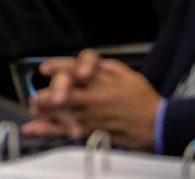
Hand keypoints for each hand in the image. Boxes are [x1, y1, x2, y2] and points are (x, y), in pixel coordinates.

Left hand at [25, 50, 159, 151]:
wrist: (160, 125)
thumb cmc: (143, 100)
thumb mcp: (127, 74)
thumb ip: (104, 67)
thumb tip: (85, 63)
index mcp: (102, 78)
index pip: (74, 67)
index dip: (58, 66)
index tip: (45, 69)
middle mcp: (94, 95)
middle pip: (63, 91)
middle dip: (46, 94)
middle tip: (37, 98)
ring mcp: (92, 115)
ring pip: (61, 112)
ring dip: (43, 112)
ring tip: (34, 111)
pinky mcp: (93, 131)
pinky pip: (67, 130)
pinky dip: (48, 130)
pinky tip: (34, 129)